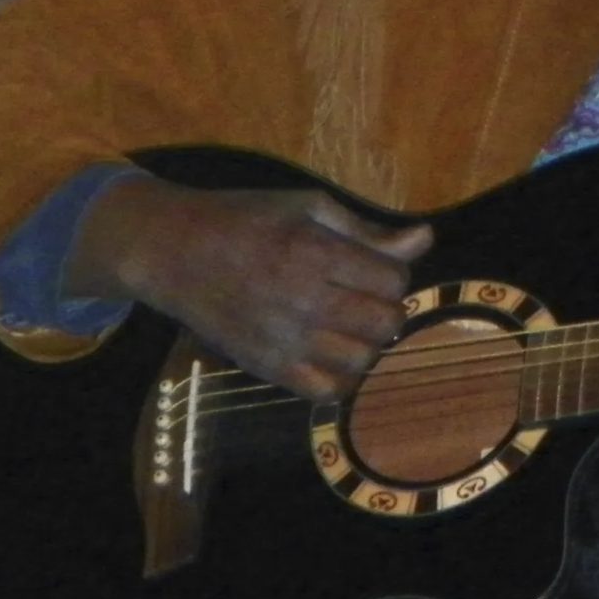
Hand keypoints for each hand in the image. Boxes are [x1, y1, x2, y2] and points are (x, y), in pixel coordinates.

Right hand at [67, 177, 431, 400]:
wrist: (173, 252)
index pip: (393, 279)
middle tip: (367, 297)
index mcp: (314, 253)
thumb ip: (367, 231)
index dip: (394, 272)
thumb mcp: (308, 207)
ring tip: (350, 325)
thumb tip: (426, 239)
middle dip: (388, 308)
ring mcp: (283, 340)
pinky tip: (333, 354)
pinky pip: (325, 391)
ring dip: (368, 343)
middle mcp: (302, 301)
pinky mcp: (265, 367)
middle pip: (386, 322)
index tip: (374, 267)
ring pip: (363, 360)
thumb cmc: (245, 220)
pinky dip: (341, 377)